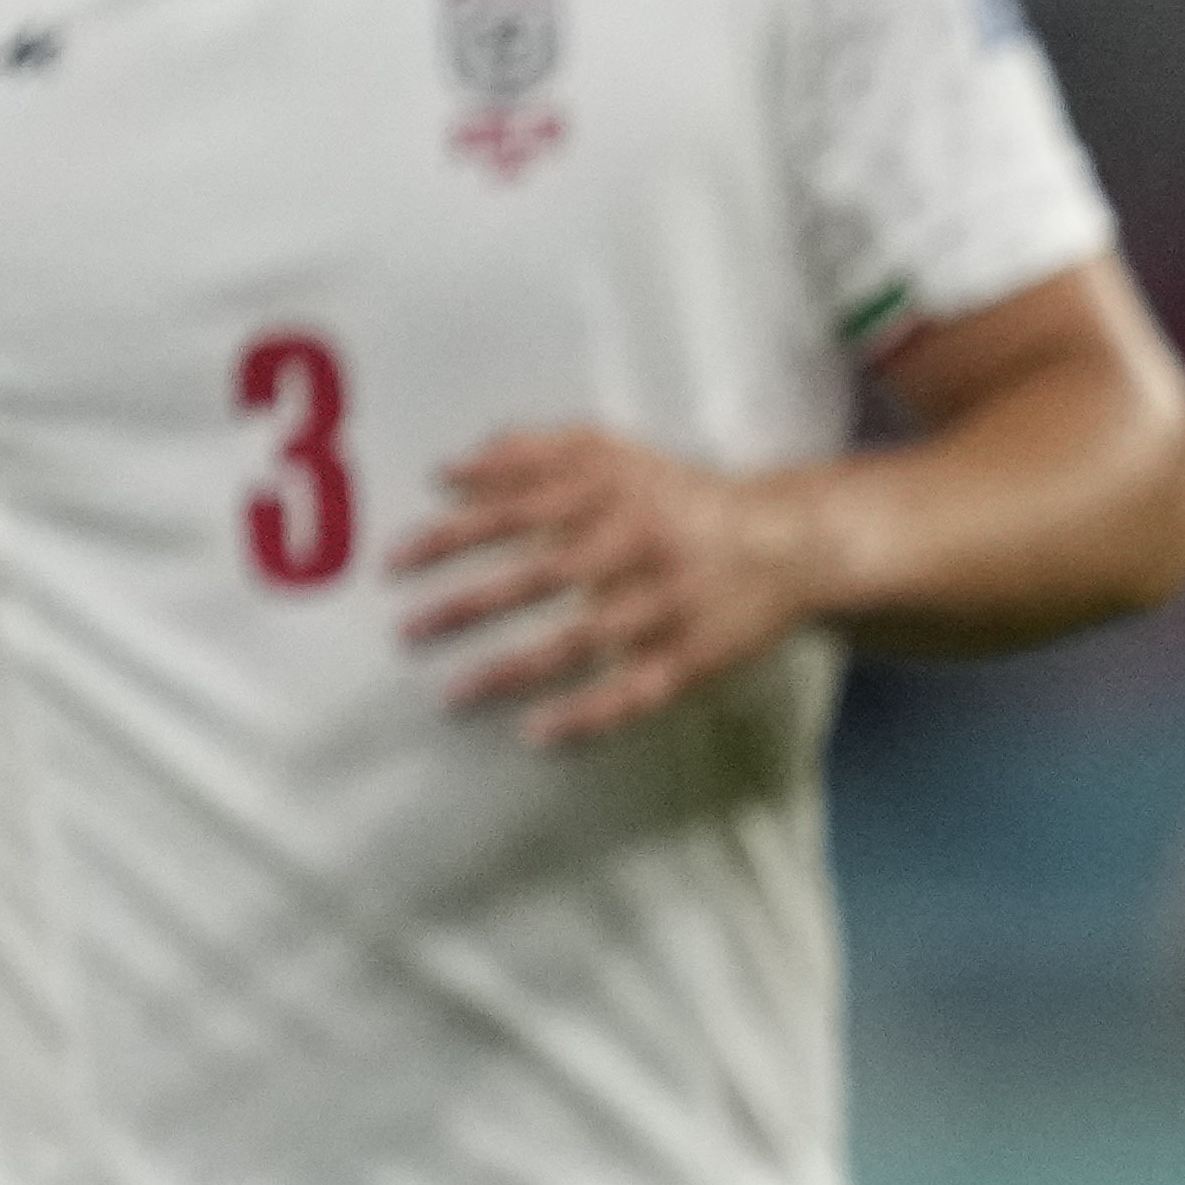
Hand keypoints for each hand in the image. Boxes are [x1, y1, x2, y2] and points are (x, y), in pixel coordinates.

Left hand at [406, 429, 826, 744]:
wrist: (787, 542)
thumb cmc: (679, 498)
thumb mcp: (612, 452)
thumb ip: (530, 451)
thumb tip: (448, 471)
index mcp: (612, 494)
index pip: (517, 511)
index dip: (453, 535)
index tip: (396, 562)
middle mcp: (638, 547)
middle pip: (543, 575)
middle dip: (470, 604)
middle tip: (407, 630)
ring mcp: (668, 605)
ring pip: (584, 640)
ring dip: (515, 669)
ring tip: (453, 693)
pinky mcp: (695, 656)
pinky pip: (637, 691)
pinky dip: (590, 715)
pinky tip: (538, 734)